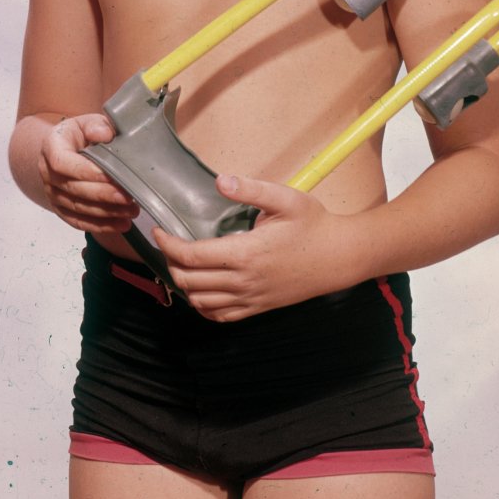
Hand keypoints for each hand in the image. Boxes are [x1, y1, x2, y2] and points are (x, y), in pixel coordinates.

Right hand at [39, 114, 139, 233]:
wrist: (66, 150)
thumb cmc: (81, 134)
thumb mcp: (88, 122)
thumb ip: (96, 125)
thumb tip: (104, 134)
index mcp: (51, 147)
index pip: (62, 163)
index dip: (85, 172)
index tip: (111, 176)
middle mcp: (46, 172)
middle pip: (72, 188)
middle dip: (103, 195)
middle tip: (129, 196)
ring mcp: (52, 193)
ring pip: (77, 208)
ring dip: (106, 212)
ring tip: (132, 210)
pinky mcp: (61, 209)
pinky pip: (78, 222)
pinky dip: (101, 226)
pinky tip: (122, 224)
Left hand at [153, 174, 356, 320]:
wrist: (340, 257)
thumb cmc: (313, 224)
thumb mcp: (286, 199)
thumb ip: (251, 189)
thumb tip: (220, 181)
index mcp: (245, 254)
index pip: (191, 256)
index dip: (167, 244)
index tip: (158, 230)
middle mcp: (244, 281)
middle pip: (189, 281)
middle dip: (169, 262)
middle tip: (167, 243)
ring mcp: (252, 299)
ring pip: (201, 303)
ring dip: (183, 285)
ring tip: (179, 263)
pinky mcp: (259, 307)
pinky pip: (221, 316)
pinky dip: (202, 306)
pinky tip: (200, 289)